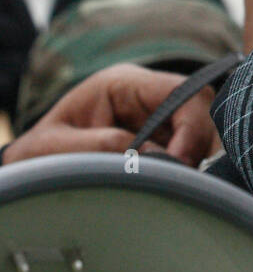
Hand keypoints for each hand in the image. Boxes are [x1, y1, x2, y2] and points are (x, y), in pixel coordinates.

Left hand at [3, 64, 218, 167]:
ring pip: (201, 134)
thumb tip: (153, 159)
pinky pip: (188, 153)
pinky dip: (186, 172)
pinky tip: (172, 187)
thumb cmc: (40, 156)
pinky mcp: (160, 142)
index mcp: (122, 83)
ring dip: (194, 161)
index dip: (192, 127)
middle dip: (197, 147)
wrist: (33, 169)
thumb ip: (102, 147)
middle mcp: (146, 96)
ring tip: (173, 187)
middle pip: (199, 111)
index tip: (181, 164)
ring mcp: (155, 119)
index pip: (181, 92)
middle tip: (182, 182)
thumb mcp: (59, 149)